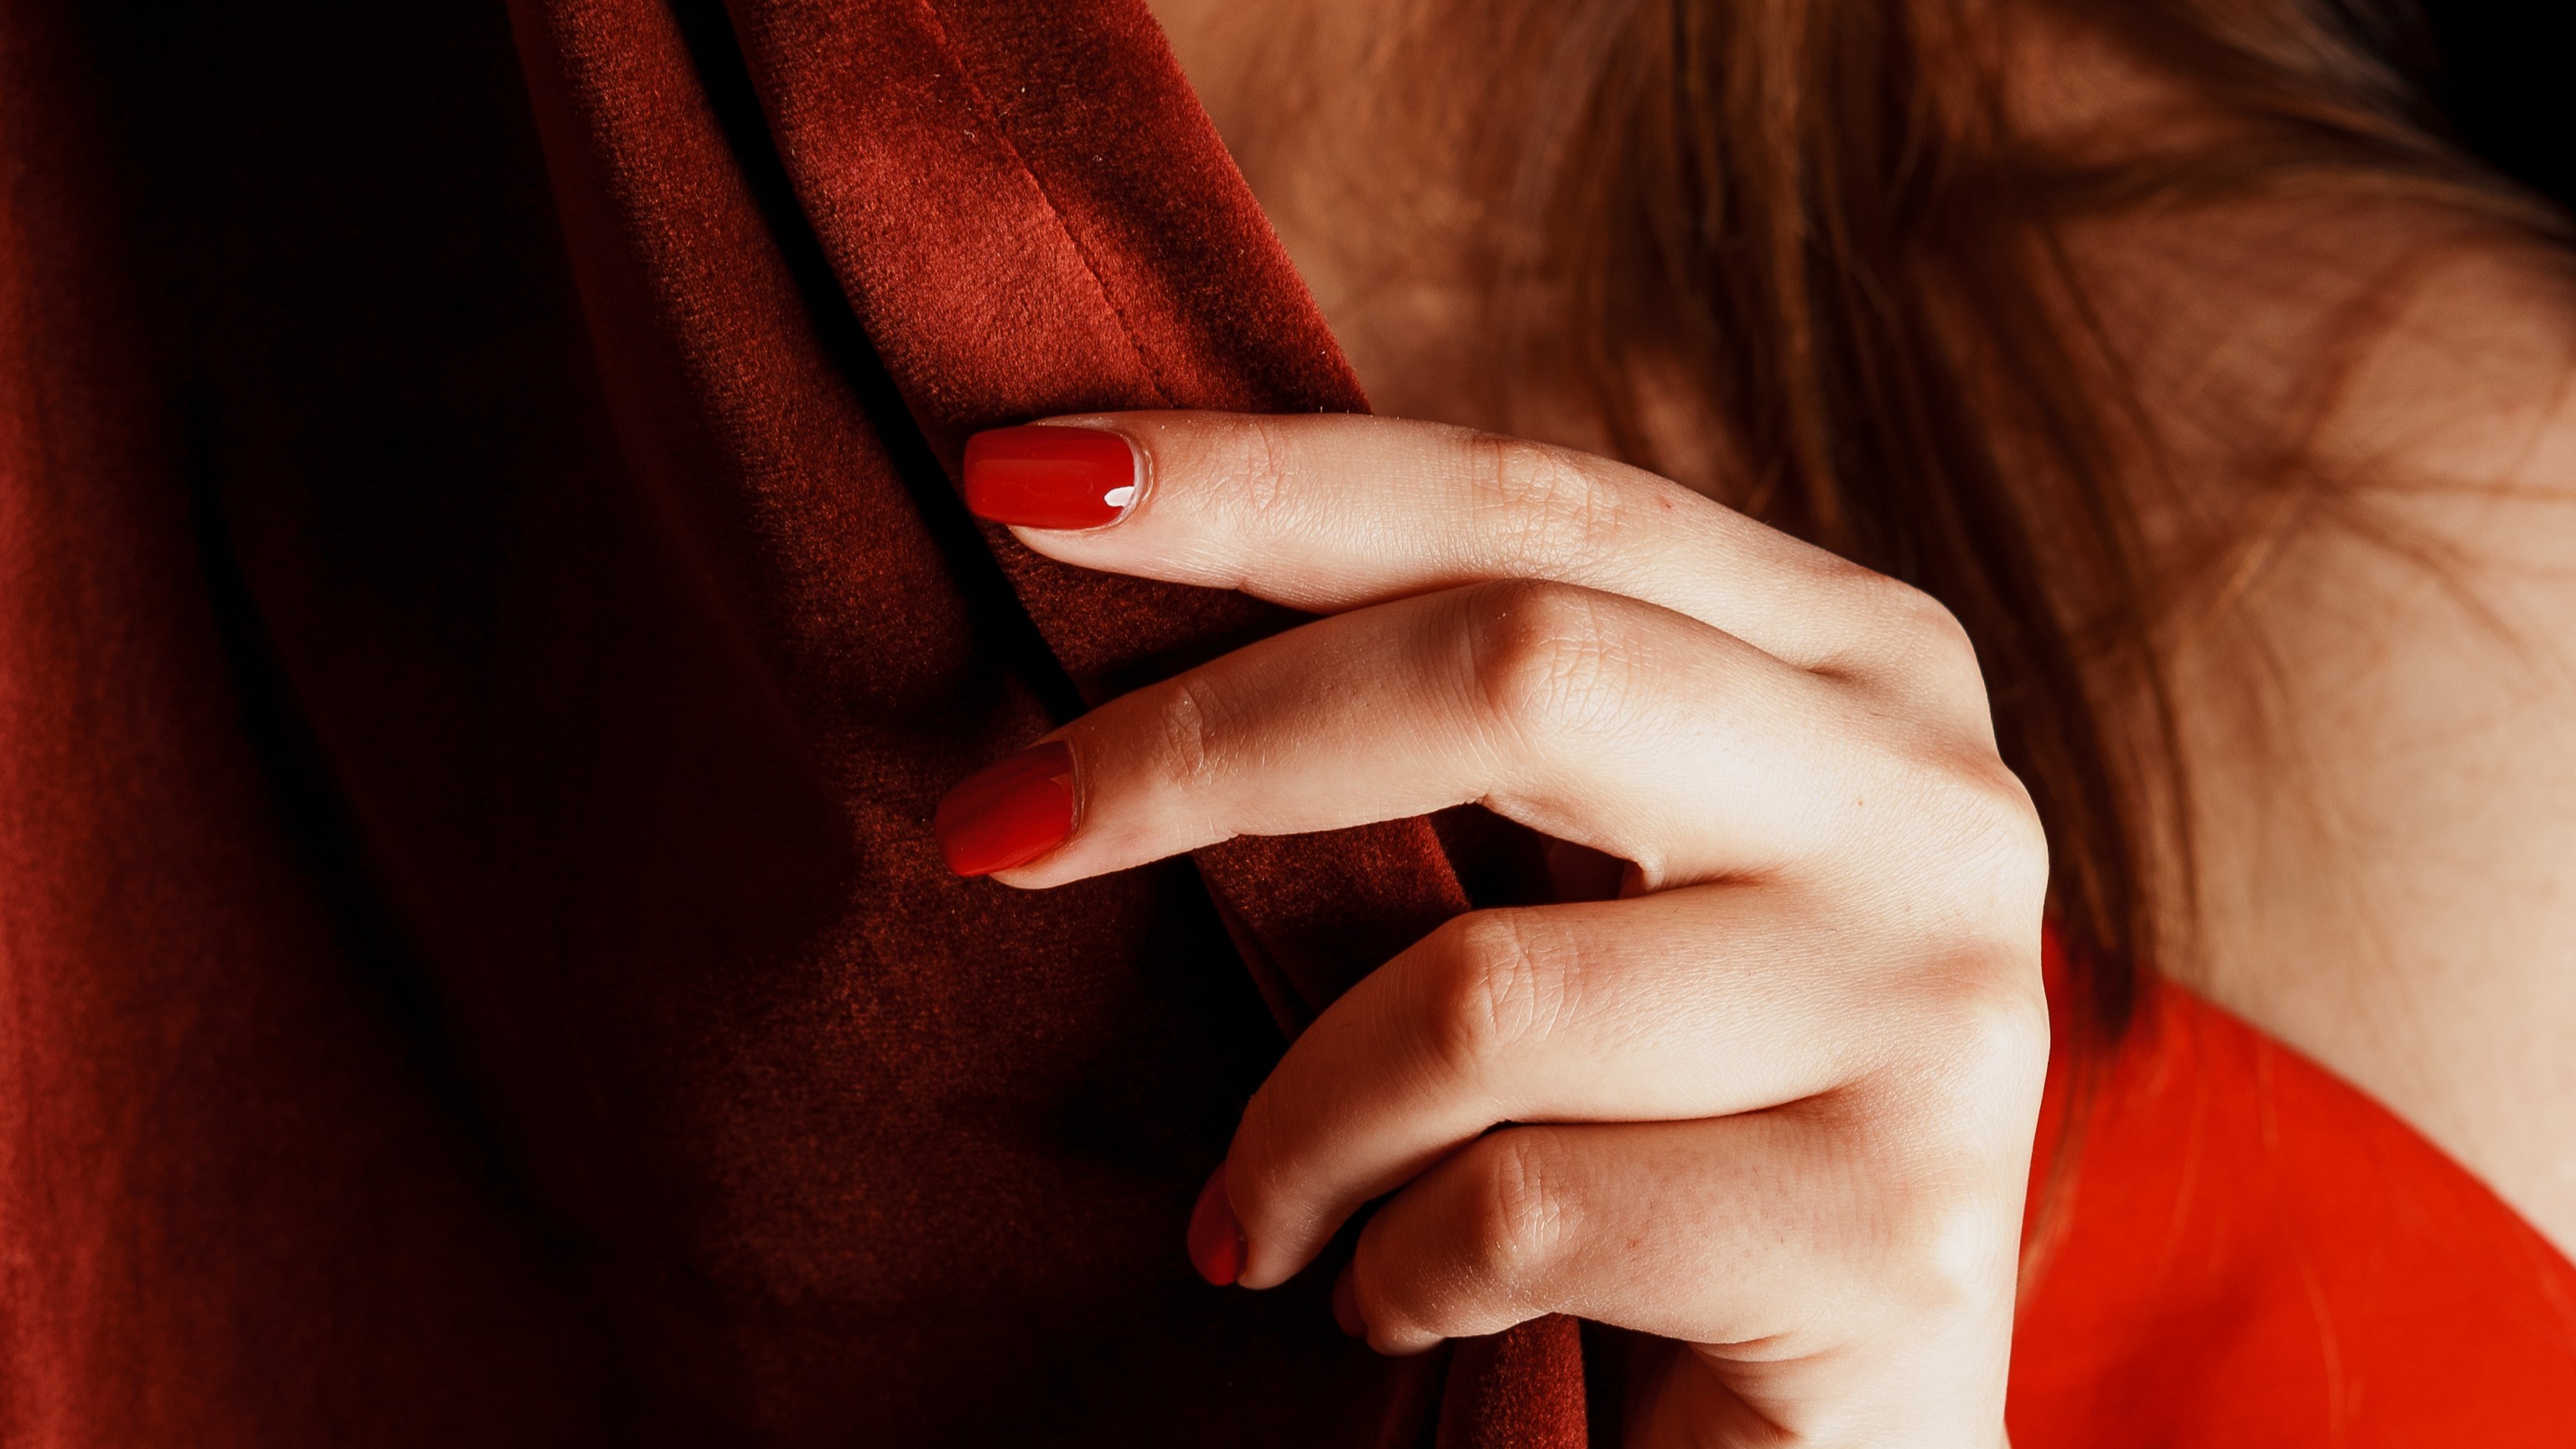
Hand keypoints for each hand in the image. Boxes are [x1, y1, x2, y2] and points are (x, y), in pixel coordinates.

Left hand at [937, 414, 2046, 1446]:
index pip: (1529, 503)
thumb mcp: (1594, 870)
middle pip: (1516, 673)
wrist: (1837, 1436)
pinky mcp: (1891, 1232)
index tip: (1015, 477)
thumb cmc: (1657, 1118)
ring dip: (1292, 1126)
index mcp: (1858, 659)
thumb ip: (1473, 716)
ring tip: (1252, 1211)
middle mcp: (1930, 802)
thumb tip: (1113, 539)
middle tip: (995, 828)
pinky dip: (1381, 1270)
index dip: (1266, 481)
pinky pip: (1512, 1213)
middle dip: (1204, 745)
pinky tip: (1385, 1303)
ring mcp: (1938, 1016)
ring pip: (1481, 995)